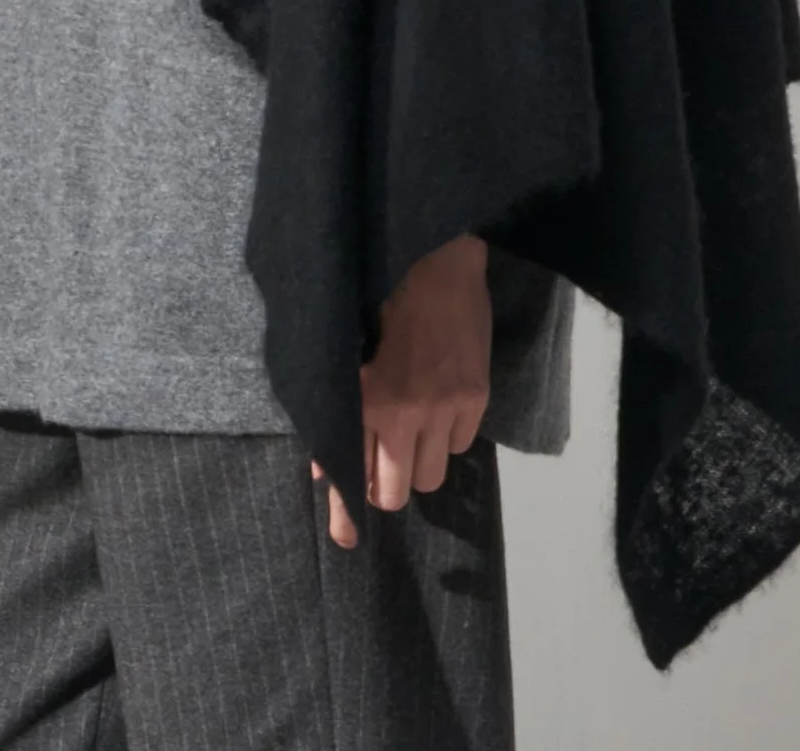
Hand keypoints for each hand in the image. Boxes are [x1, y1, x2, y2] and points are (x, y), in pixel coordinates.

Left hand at [310, 231, 490, 549]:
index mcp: (367, 399)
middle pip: (396, 490)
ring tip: (411, 437)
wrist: (434, 259)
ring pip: (432, 477)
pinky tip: (437, 410)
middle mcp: (407, 411)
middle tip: (382, 467)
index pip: (355, 472)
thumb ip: (335, 410)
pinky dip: (447, 438)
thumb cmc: (377, 298)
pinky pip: (459, 446)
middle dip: (385, 487)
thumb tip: (322, 465)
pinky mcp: (476, 396)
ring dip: (418, 465)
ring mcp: (447, 406)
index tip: (345, 540)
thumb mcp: (345, 352)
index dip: (348, 510)